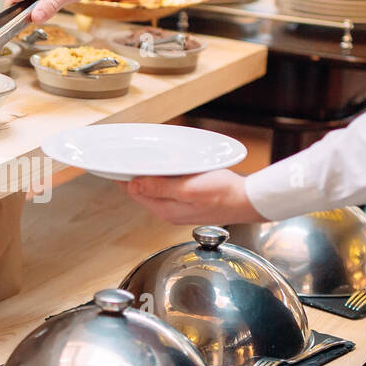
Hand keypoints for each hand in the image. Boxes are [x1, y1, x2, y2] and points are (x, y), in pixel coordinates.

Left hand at [123, 170, 265, 224]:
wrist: (249, 201)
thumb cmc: (224, 194)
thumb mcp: (188, 188)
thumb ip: (159, 188)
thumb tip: (133, 186)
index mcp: (165, 209)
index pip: (133, 192)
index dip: (122, 176)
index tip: (115, 160)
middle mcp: (169, 211)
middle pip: (142, 191)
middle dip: (133, 174)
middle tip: (126, 154)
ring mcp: (180, 207)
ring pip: (155, 189)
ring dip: (148, 175)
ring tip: (141, 158)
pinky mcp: (190, 201)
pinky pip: (168, 188)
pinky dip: (163, 177)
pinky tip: (166, 166)